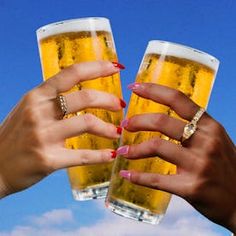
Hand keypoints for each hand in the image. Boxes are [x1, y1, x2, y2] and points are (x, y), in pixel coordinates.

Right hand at [0, 61, 123, 197]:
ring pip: (87, 123)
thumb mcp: (29, 109)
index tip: (116, 67)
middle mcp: (39, 112)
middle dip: (109, 100)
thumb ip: (51, 100)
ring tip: (118, 132)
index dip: (97, 67)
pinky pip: (83, 155)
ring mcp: (43, 136)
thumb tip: (82, 94)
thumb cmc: (15, 136)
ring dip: (109, 128)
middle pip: (86, 97)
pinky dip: (101, 155)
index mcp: (37, 96)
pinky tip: (111, 154)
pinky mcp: (48, 160)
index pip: (72, 73)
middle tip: (120, 106)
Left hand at [118, 83, 235, 231]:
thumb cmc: (225, 167)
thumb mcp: (215, 140)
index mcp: (210, 126)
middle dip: (137, 121)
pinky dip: (138, 176)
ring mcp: (199, 165)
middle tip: (125, 125)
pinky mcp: (192, 188)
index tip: (135, 87)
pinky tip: (127, 174)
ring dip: (134, 149)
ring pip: (156, 147)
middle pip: (162, 121)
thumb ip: (194, 128)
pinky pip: (157, 179)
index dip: (153, 90)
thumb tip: (162, 119)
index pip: (178, 99)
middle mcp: (206, 141)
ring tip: (123, 151)